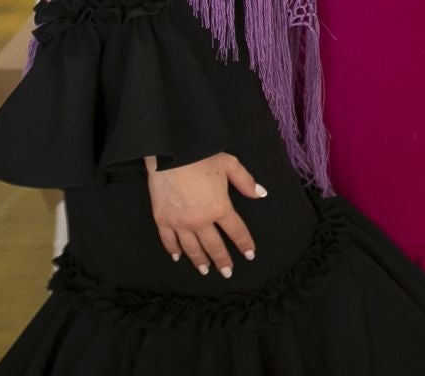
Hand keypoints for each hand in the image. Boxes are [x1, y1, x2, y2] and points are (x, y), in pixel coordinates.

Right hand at [146, 153, 264, 276]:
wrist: (171, 152)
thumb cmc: (201, 156)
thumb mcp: (230, 165)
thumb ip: (246, 182)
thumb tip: (261, 194)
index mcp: (220, 208)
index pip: (236, 231)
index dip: (244, 244)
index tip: (249, 255)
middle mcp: (201, 220)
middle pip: (214, 245)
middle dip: (223, 260)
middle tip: (228, 272)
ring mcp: (180, 222)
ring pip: (192, 248)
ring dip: (200, 261)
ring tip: (205, 270)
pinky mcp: (163, 220)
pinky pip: (169, 241)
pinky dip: (173, 250)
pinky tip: (178, 257)